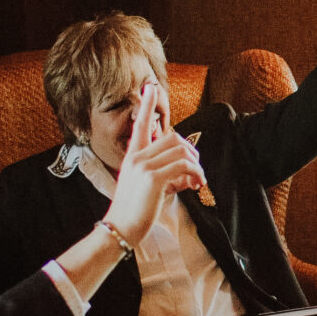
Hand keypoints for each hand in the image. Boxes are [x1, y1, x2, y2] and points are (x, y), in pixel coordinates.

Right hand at [104, 81, 206, 245]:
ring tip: (197, 180)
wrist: (119, 228)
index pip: (140, 125)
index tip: (151, 87)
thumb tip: (185, 172)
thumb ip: (162, 173)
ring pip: (181, 150)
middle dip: (191, 151)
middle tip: (196, 170)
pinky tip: (196, 184)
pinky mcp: (154, 178)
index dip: (147, 105)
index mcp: (132, 156)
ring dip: (196, 164)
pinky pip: (184, 165)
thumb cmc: (133, 211)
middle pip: (173, 138)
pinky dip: (196, 173)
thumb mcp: (144, 186)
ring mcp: (144, 166)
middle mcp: (137, 157)